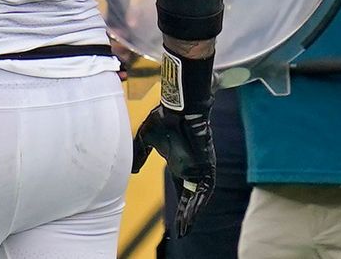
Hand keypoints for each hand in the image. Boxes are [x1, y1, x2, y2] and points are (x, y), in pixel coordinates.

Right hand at [132, 104, 214, 236]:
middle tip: (182, 233)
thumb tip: (132, 170)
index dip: (178, 208)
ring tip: (185, 228)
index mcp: (178, 165)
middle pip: (190, 199)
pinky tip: (194, 213)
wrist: (177, 107)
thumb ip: (139, 154)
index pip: (180, 192)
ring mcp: (200, 168)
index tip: (175, 225)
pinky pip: (206, 188)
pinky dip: (200, 201)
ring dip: (192, 212)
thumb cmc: (163, 119)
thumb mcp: (144, 139)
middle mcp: (190, 169)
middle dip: (185, 216)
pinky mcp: (207, 165)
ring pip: (199, 197)